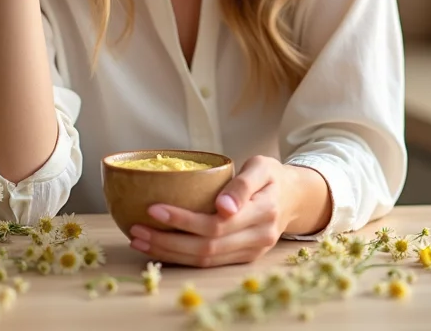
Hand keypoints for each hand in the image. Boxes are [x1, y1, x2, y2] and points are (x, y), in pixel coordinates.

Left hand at [128, 156, 292, 267]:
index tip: (153, 208)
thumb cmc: (271, 176)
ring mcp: (251, 252)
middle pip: (206, 248)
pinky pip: (208, 263)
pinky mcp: (243, 259)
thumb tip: (224, 208)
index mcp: (263, 212)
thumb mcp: (262, 166)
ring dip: (169, 253)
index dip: (182, 219)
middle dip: (167, 241)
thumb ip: (243, 184)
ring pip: (204, 261)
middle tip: (136, 229)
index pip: (215, 223)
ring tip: (139, 241)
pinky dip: (181, 258)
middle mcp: (258, 238)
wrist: (294, 197)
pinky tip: (158, 249)